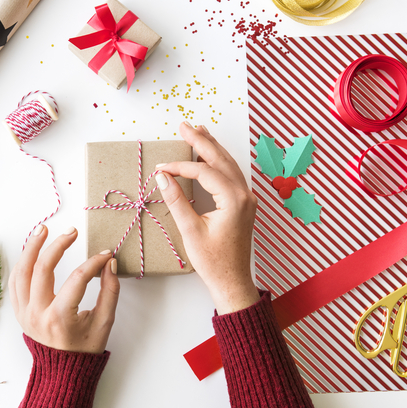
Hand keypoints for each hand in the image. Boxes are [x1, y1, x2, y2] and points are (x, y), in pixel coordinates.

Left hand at [8, 225, 119, 353]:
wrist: (63, 371)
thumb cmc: (85, 348)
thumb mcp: (104, 322)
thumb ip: (110, 291)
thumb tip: (109, 262)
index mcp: (60, 319)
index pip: (77, 280)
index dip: (94, 263)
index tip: (106, 254)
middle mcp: (37, 315)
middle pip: (42, 269)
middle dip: (58, 245)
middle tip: (71, 232)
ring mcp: (24, 313)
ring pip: (21, 272)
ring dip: (31, 248)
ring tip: (43, 229)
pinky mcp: (18, 311)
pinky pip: (15, 281)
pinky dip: (22, 263)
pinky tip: (32, 250)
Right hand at [155, 122, 258, 314]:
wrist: (232, 282)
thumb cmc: (213, 261)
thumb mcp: (190, 230)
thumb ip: (176, 200)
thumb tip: (163, 177)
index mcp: (234, 200)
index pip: (204, 172)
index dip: (180, 166)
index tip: (160, 167)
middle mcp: (244, 195)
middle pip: (221, 159)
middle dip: (201, 141)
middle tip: (184, 125)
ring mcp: (246, 199)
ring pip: (228, 164)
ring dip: (212, 147)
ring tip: (198, 131)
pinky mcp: (243, 204)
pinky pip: (231, 175)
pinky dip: (219, 162)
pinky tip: (211, 154)